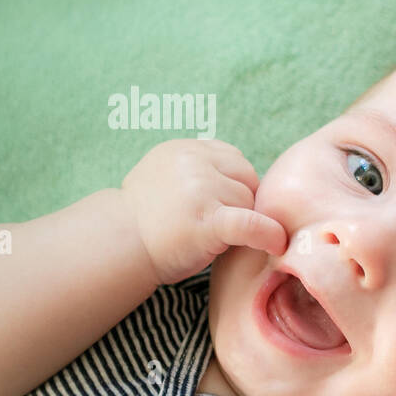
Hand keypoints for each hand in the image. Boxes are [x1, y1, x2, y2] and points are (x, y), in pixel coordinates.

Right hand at [120, 139, 287, 285]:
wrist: (118, 247)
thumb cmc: (148, 221)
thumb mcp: (168, 177)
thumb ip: (200, 170)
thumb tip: (246, 177)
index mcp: (185, 149)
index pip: (235, 160)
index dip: (237, 185)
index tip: (226, 205)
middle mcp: (193, 161)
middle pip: (247, 179)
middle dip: (241, 203)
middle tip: (217, 225)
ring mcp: (200, 188)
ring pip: (250, 203)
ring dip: (242, 223)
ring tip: (211, 238)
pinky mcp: (207, 219)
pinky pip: (251, 223)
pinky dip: (268, 234)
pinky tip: (276, 245)